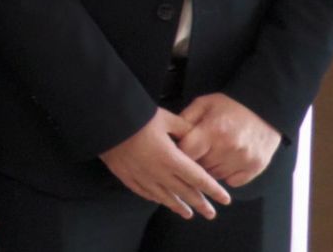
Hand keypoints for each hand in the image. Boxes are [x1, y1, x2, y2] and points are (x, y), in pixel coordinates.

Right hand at [99, 107, 230, 218]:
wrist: (106, 124)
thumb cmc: (138, 118)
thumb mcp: (165, 118)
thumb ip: (183, 128)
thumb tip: (195, 133)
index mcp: (172, 158)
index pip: (198, 178)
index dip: (213, 190)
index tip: (225, 199)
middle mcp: (159, 172)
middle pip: (184, 192)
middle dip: (200, 203)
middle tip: (211, 214)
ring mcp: (142, 177)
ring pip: (165, 197)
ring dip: (179, 206)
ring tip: (189, 214)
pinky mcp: (127, 177)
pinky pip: (145, 193)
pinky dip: (156, 199)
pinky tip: (161, 201)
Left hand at [177, 93, 281, 187]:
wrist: (265, 108)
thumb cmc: (230, 105)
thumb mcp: (204, 104)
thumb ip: (185, 119)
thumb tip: (170, 137)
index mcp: (213, 130)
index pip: (187, 153)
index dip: (179, 152)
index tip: (178, 150)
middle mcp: (228, 148)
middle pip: (200, 167)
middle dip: (195, 161)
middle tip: (197, 150)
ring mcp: (243, 160)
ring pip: (215, 176)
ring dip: (210, 168)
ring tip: (212, 154)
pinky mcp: (255, 168)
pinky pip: (233, 181)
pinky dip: (227, 175)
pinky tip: (227, 161)